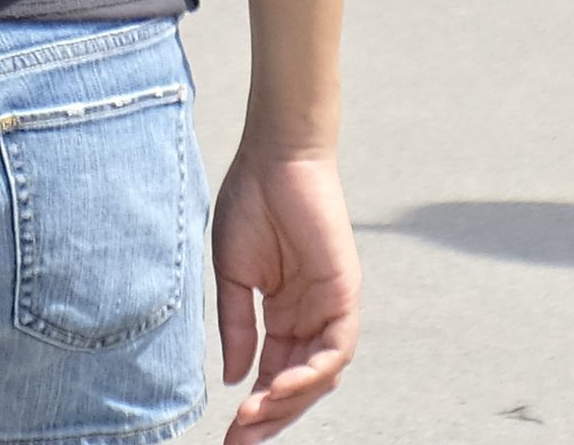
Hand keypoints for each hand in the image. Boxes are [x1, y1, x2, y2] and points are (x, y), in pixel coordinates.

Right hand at [210, 146, 358, 437]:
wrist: (273, 157)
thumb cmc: (251, 204)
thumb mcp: (234, 277)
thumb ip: (237, 328)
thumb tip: (234, 379)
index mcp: (283, 314)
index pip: (272, 375)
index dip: (254, 409)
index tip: (228, 436)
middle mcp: (310, 317)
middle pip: (298, 384)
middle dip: (271, 418)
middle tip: (239, 441)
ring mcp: (330, 306)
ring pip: (320, 375)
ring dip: (289, 401)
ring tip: (254, 417)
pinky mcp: (345, 292)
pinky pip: (337, 348)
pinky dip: (312, 373)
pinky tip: (279, 386)